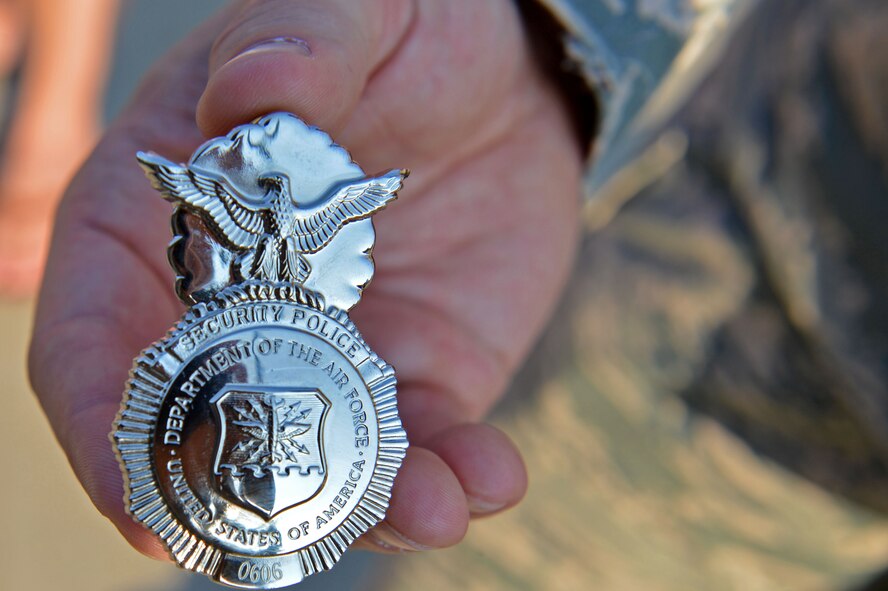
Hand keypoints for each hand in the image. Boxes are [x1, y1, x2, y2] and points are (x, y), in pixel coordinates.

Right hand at [29, 0, 581, 556]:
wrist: (509, 82)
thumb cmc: (404, 33)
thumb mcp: (348, 11)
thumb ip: (299, 42)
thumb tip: (255, 93)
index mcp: (172, 220)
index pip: (97, 333)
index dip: (103, 419)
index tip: (134, 499)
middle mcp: (241, 308)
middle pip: (207, 425)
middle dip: (238, 493)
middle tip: (284, 536)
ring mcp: (335, 353)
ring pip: (324, 457)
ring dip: (368, 502)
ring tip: (427, 510)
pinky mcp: (420, 373)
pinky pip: (426, 443)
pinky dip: (454, 473)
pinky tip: (490, 477)